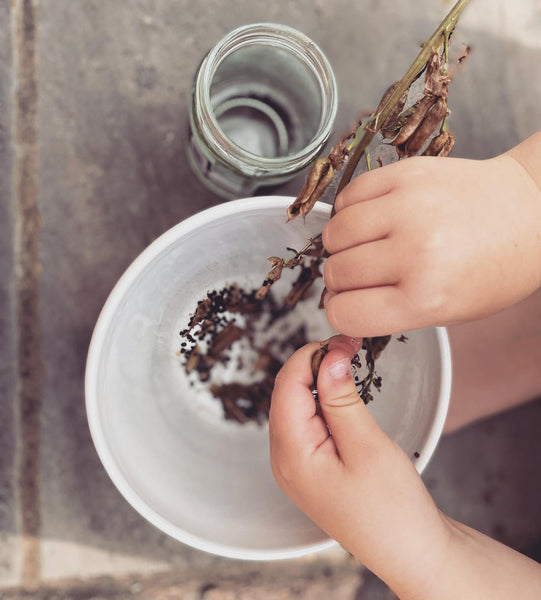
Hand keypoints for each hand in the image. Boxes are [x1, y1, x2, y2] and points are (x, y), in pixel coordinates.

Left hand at [269, 335, 449, 597]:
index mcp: (291, 455)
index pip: (287, 385)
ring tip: (349, 365)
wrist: (409, 552)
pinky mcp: (309, 468)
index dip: (312, 354)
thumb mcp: (367, 446)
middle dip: (314, 364)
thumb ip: (342, 399)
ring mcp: (294, 466)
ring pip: (295, 406)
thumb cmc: (393, 508)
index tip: (344, 339)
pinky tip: (343, 394)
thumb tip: (328, 357)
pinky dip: (321, 401)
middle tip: (350, 347)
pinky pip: (305, 423)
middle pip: (286, 393)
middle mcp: (283, 460)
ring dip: (318, 381)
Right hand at [322, 146, 540, 336]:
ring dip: (341, 244)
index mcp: (427, 298)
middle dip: (341, 279)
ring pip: (335, 233)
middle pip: (336, 273)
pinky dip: (349, 211)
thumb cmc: (495, 268)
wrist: (530, 211)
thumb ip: (391, 311)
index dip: (340, 312)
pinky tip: (370, 218)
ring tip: (365, 244)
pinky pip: (347, 196)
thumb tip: (340, 302)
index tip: (348, 305)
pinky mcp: (406, 174)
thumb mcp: (450, 312)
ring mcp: (409, 207)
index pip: (345, 314)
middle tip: (362, 275)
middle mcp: (415, 252)